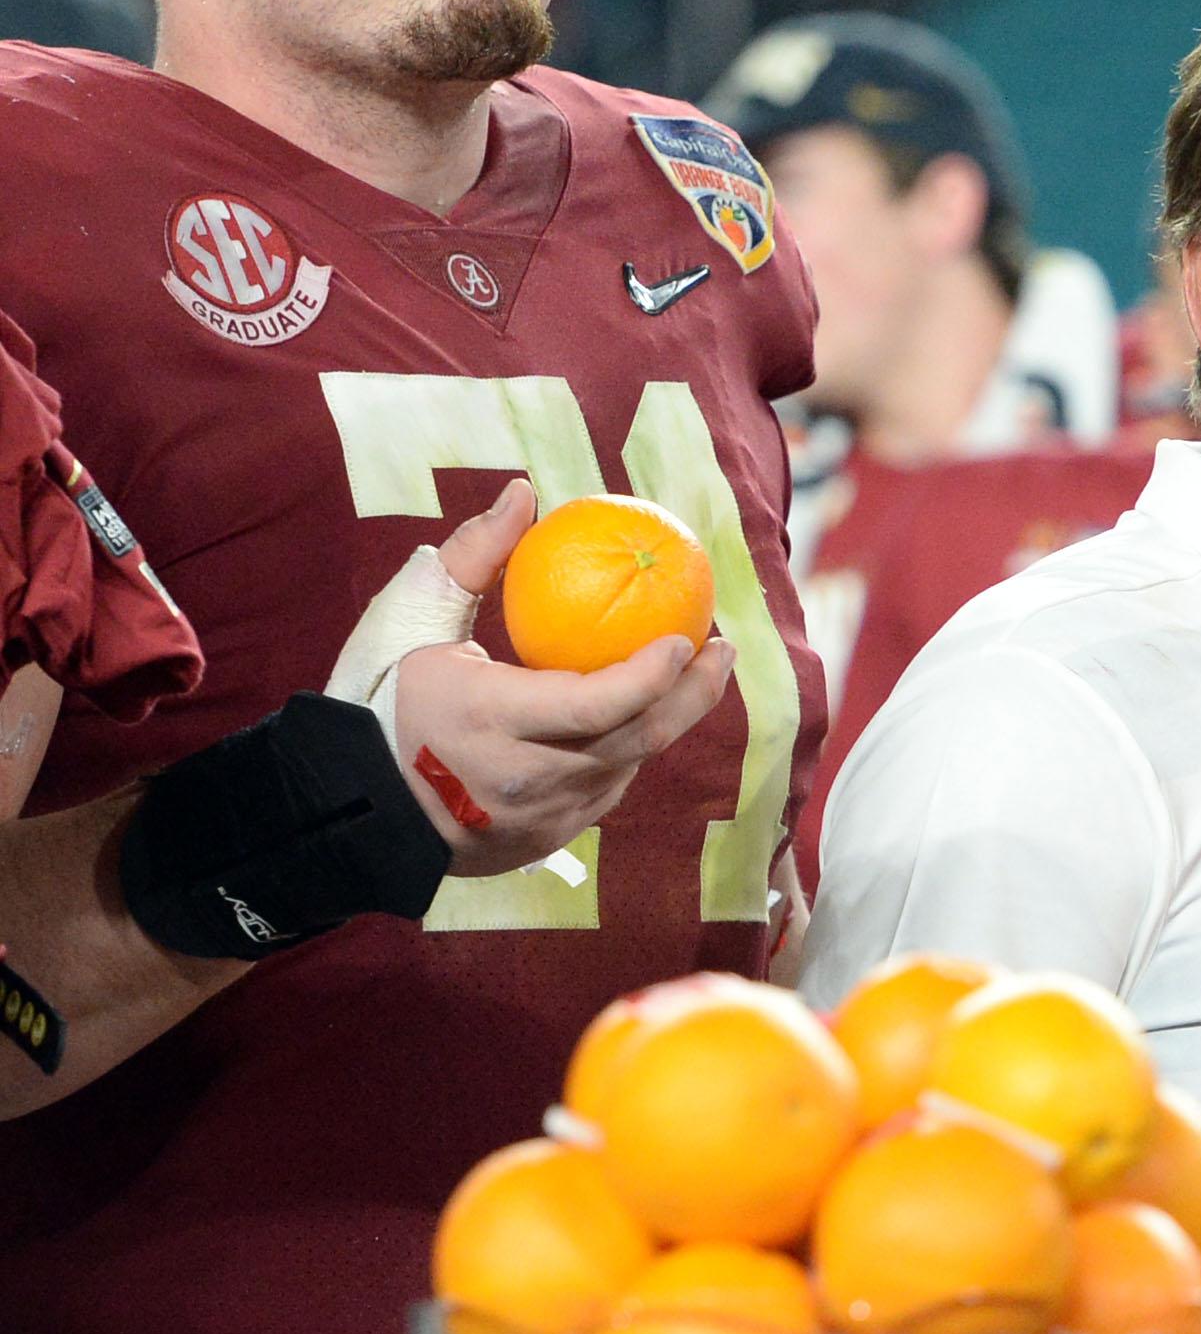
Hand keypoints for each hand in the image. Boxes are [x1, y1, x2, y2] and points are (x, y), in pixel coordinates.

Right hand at [375, 479, 738, 879]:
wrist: (347, 803)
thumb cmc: (377, 698)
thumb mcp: (412, 620)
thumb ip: (473, 557)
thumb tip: (524, 493)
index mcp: (491, 721)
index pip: (596, 705)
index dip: (653, 676)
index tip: (686, 636)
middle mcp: (525, 778)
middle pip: (637, 739)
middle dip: (694, 694)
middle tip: (720, 648)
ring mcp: (541, 817)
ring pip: (626, 766)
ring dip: (665, 720)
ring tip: (691, 672)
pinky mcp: (545, 840)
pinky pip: (604, 791)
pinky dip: (626, 751)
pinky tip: (640, 715)